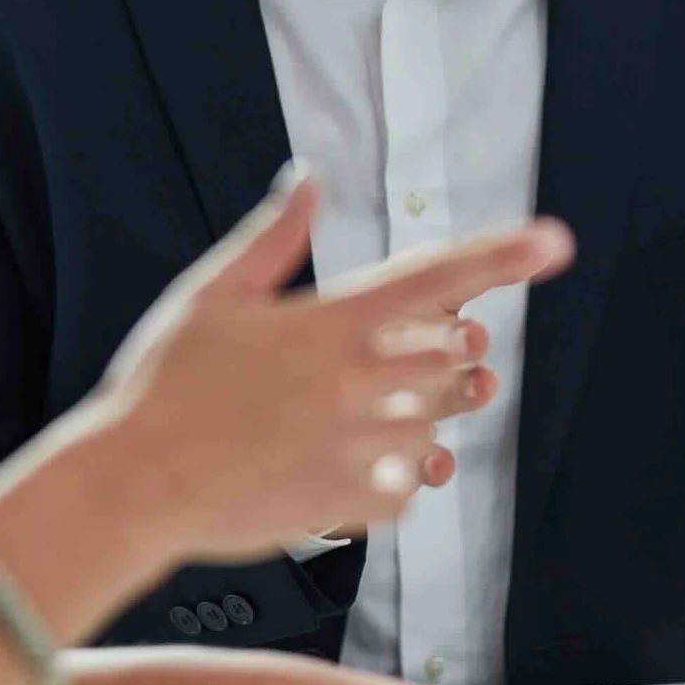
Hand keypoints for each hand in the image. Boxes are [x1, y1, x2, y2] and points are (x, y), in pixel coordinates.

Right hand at [88, 166, 571, 563]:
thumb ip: (273, 236)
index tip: (553, 242)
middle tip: (448, 346)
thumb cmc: (163, 386)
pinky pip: (408, 488)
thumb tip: (309, 180)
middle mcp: (354, 385)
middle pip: (453, 358)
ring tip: (392, 408)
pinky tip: (364, 462)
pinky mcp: (347, 504)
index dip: (500, 256)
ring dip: (428, 414)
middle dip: (459, 349)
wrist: (132, 484)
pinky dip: (399, 475)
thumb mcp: (212, 294)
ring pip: (435, 426)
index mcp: (327, 325)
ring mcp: (355, 448)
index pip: (433, 279)